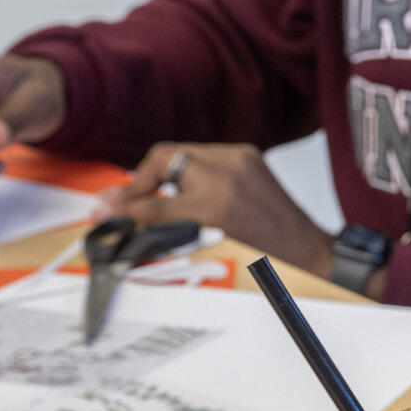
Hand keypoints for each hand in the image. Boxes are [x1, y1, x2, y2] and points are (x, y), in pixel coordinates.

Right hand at [102, 142, 335, 279]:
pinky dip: (188, 170)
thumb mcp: (209, 247)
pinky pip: (204, 154)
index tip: (103, 212)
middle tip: (124, 200)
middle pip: (164, 159)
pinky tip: (183, 188)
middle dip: (140, 180)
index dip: (126, 207)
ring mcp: (241, 159)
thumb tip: (120, 217)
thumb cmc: (264, 257)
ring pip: (182, 153)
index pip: (155, 201)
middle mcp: (229, 172)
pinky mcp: (248, 155)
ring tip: (151, 196)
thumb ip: (164, 227)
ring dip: (163, 174)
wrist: (306, 249)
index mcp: (217, 202)